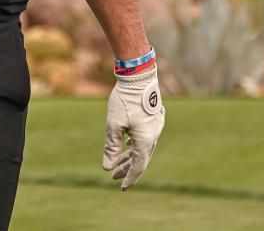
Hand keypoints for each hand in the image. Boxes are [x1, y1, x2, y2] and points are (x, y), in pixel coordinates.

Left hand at [102, 66, 164, 189]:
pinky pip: (145, 137)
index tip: (121, 187)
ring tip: (118, 163)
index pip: (138, 166)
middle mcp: (154, 135)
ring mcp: (156, 126)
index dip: (129, 178)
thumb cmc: (125, 100)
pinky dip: (135, 144)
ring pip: (143, 147)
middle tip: (113, 176)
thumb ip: (111, 148)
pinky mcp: (153, 118)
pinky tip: (127, 144)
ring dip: (130, 156)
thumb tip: (107, 167)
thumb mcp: (113, 126)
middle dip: (126, 168)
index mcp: (145, 141)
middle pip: (140, 158)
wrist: (139, 77)